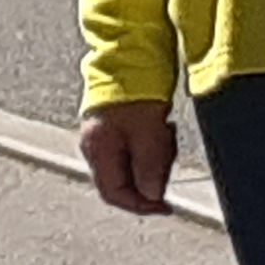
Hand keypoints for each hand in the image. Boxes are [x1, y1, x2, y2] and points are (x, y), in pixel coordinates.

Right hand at [81, 99, 181, 214]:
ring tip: (165, 134)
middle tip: (167, 156)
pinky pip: (138, 150)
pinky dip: (154, 146)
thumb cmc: (135, 92)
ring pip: (134, 166)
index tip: (165, 206)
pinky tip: (161, 127)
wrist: (131, 58)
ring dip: (155, 158)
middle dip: (151, 176)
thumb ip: (149, 169)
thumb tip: (153, 196)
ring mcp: (106, 137)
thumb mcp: (148, 135)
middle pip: (125, 181)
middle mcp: (97, 147)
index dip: (140, 205)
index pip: (115, 194)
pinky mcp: (118, 128)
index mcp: (98, 151)